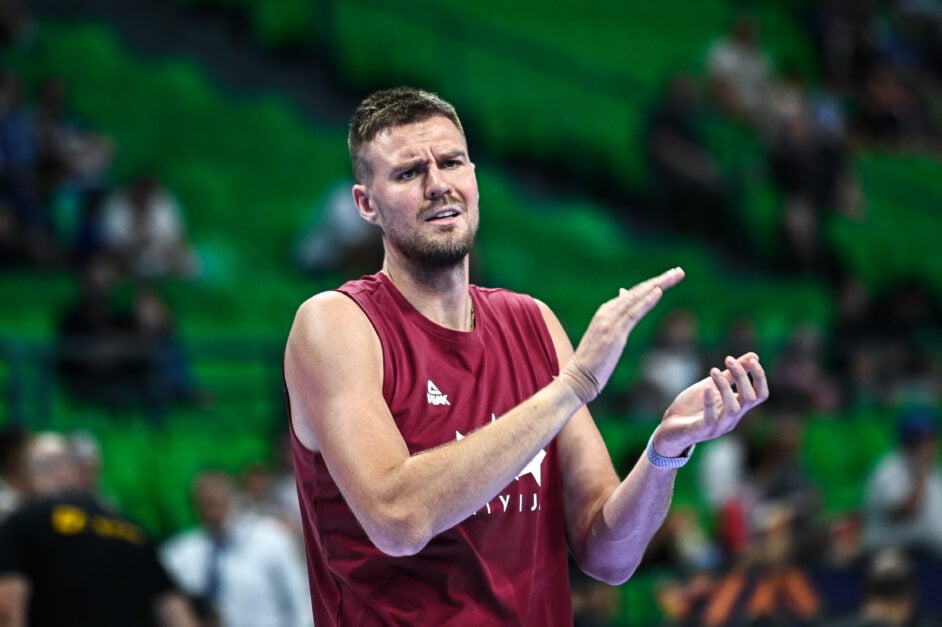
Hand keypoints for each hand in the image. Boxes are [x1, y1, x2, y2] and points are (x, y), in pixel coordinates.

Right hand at [562, 268, 684, 401]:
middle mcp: (606, 313)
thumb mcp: (603, 338)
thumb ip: (614, 319)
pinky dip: (646, 301)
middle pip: (637, 292)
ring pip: (637, 298)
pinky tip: (658, 291)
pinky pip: (633, 313)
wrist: (577, 379)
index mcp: (605, 314)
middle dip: (660, 280)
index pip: (632, 295)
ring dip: (658, 285)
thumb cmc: (591, 363)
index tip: (668, 278)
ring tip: (676, 275)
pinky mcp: (614, 334)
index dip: (650, 285)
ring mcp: (609, 322)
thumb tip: (622, 296)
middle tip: (679, 272)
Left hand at [654, 353, 768, 456]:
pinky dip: (710, 402)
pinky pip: (711, 418)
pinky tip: (707, 388)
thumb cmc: (693, 407)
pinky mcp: (702, 431)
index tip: (752, 360)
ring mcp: (718, 427)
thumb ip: (731, 374)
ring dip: (725, 387)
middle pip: (749, 398)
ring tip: (713, 371)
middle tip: (728, 360)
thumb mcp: (712, 385)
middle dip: (741, 377)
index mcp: (737, 408)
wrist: (670, 429)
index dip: (760, 378)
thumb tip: (754, 356)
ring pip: (733, 408)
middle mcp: (732, 419)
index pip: (760, 395)